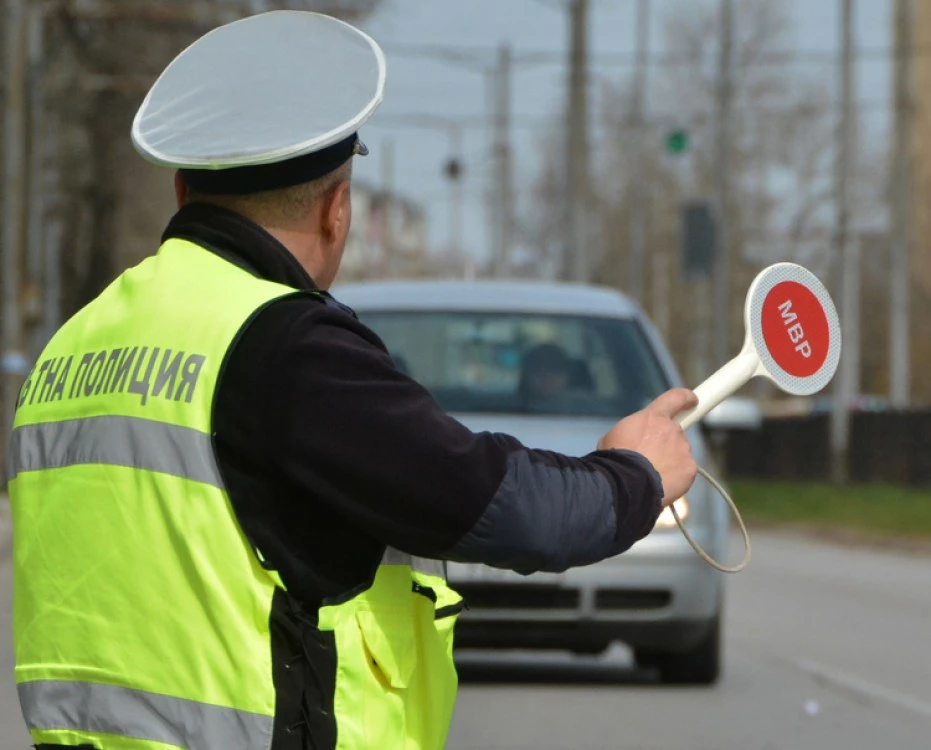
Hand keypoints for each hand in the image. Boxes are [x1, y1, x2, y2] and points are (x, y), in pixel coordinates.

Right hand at [597, 388, 698, 505]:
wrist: (627, 483)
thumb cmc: (615, 459)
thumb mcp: (614, 436)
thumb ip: (632, 431)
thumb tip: (633, 440)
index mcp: (653, 418)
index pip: (675, 398)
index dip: (685, 398)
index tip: (692, 400)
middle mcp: (672, 429)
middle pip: (674, 433)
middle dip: (664, 444)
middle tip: (649, 459)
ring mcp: (683, 449)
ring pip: (679, 454)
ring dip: (669, 462)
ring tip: (650, 475)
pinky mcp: (690, 469)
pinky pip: (684, 472)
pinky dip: (676, 477)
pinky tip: (660, 484)